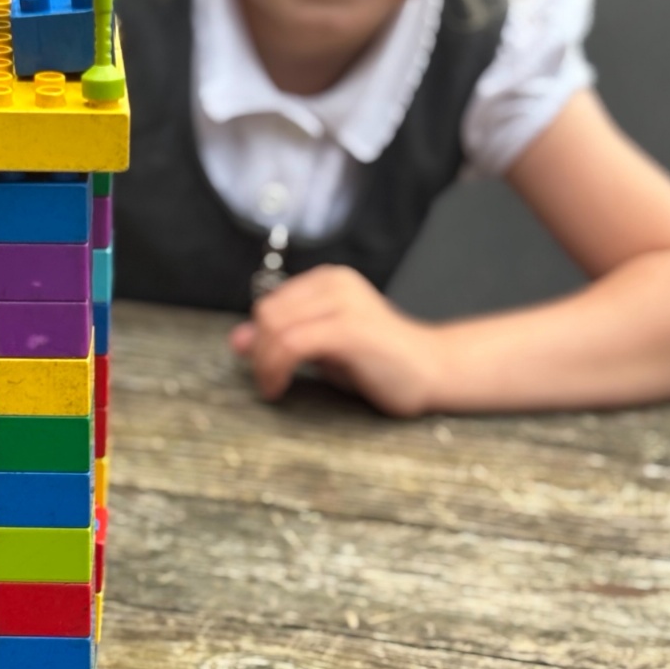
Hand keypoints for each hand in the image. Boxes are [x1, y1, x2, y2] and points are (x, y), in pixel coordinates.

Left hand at [229, 264, 441, 416]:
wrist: (433, 371)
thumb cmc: (378, 362)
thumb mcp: (322, 347)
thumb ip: (283, 338)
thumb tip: (236, 339)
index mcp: (328, 281)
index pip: (270, 304)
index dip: (258, 338)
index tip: (264, 368)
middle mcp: (334, 283)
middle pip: (268, 314)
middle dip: (259, 352)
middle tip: (270, 382)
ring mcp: (343, 304)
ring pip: (275, 329)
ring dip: (264, 364)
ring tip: (274, 387)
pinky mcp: (349, 329)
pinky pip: (291, 344)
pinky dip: (275, 368)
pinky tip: (279, 387)